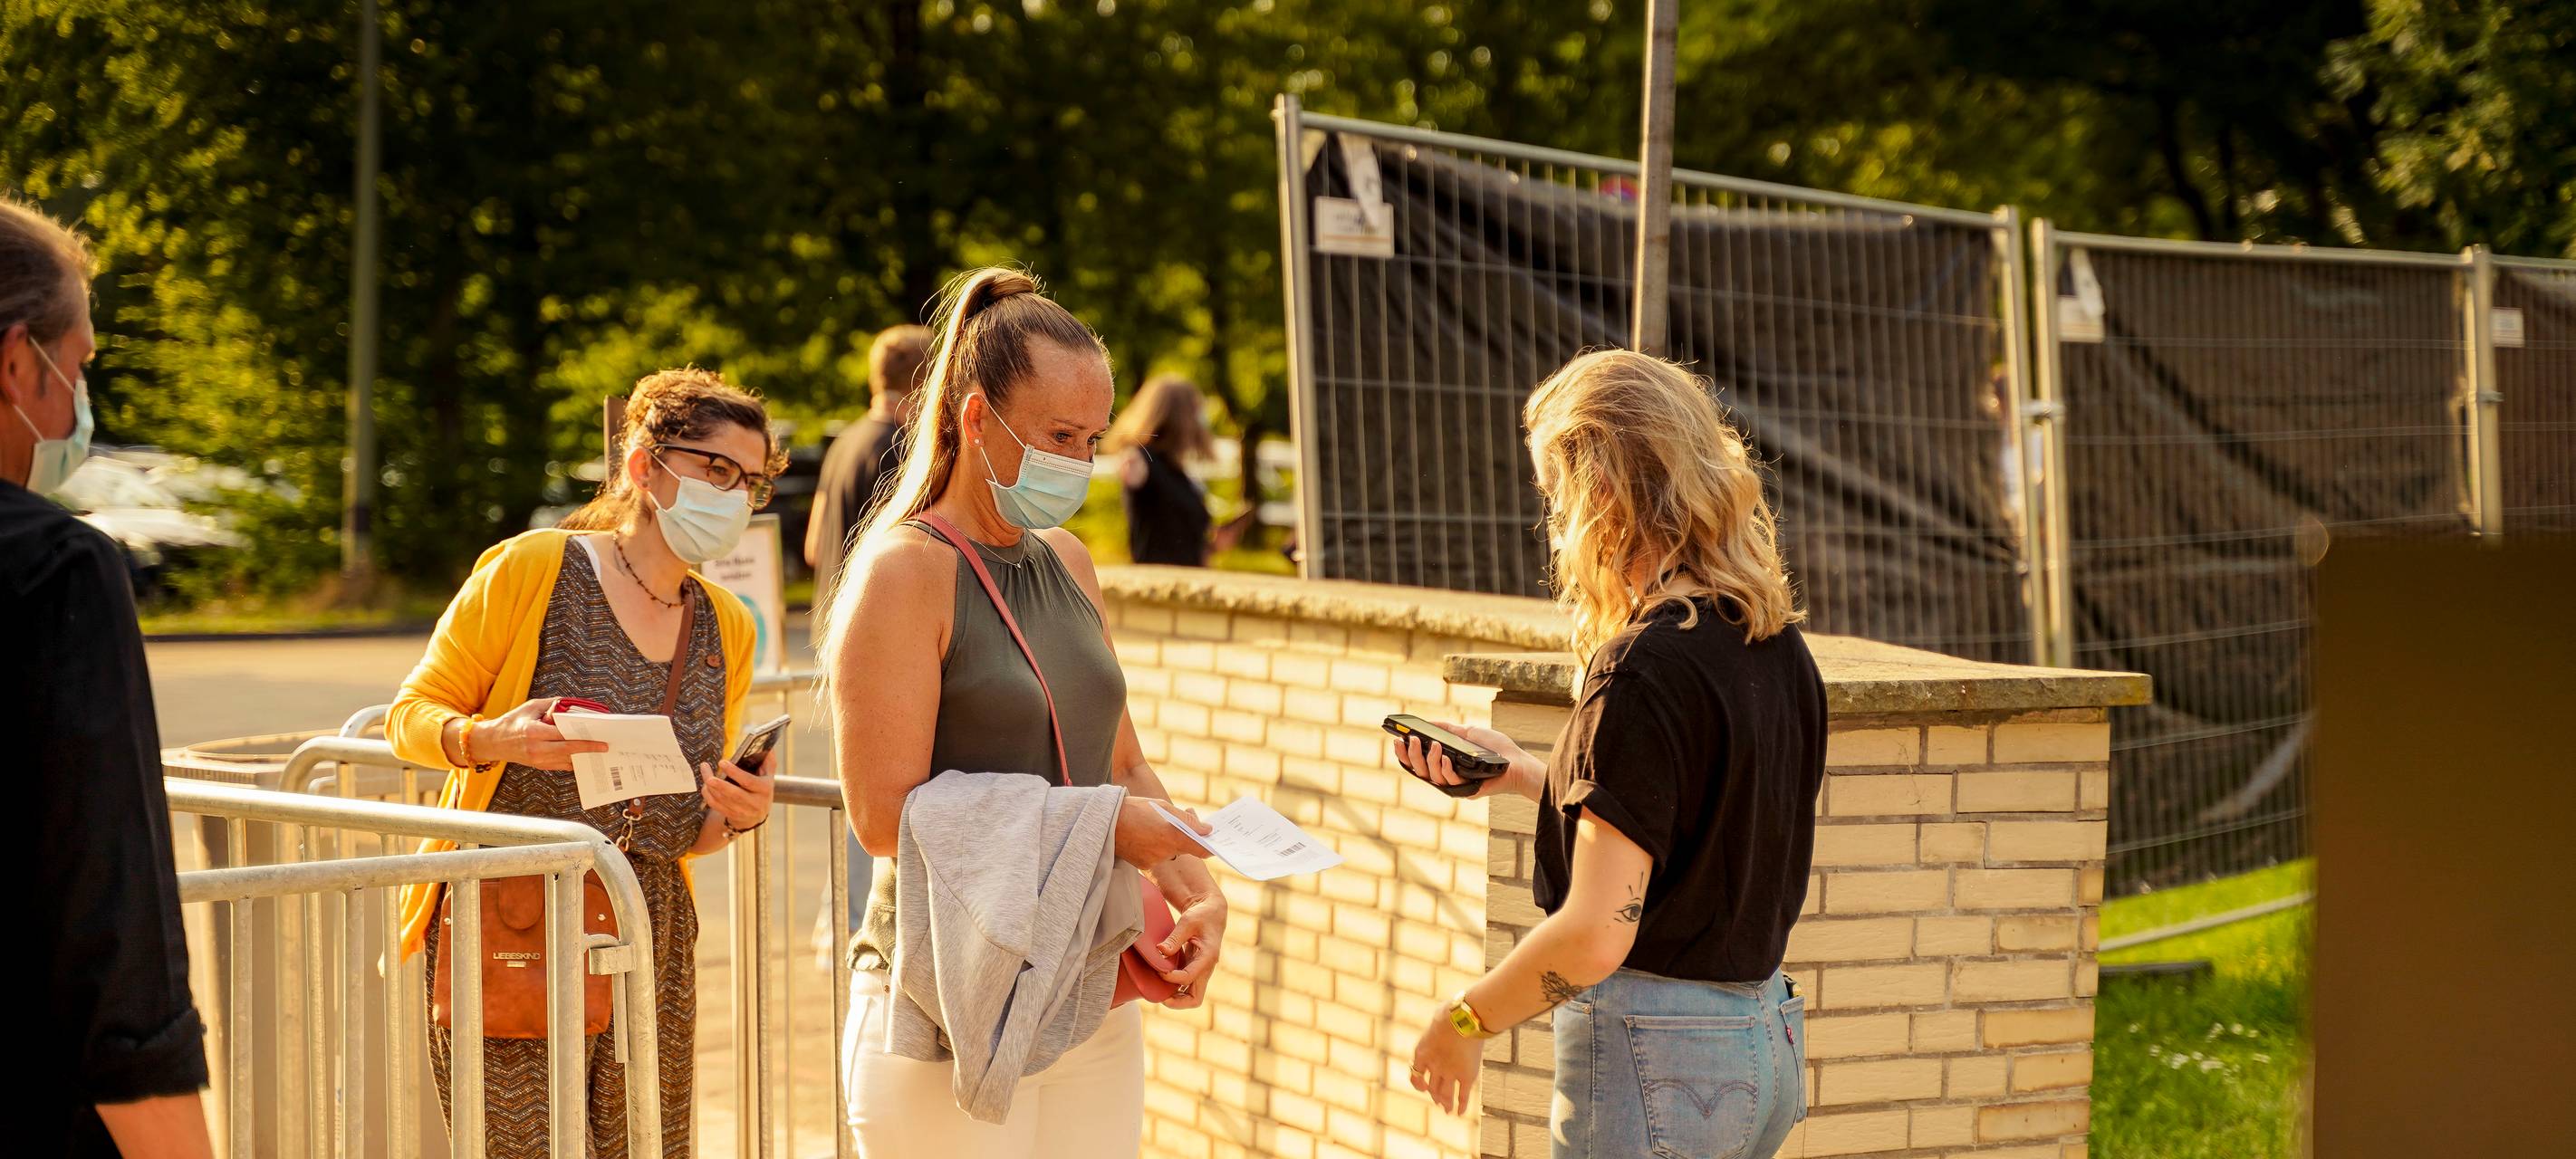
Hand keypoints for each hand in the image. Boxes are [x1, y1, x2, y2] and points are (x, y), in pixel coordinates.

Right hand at [473, 698, 610, 770]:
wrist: (493, 741)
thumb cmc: (513, 721)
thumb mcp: (531, 707)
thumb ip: (553, 705)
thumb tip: (573, 705)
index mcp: (533, 732)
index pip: (564, 736)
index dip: (583, 739)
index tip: (599, 738)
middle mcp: (536, 748)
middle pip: (568, 751)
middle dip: (588, 749)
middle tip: (605, 747)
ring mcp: (537, 760)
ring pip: (566, 761)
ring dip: (583, 756)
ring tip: (599, 751)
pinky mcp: (539, 766)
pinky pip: (561, 765)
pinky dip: (573, 760)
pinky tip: (584, 755)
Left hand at [702, 750, 775, 830]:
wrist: (757, 815)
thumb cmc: (761, 790)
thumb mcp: (769, 776)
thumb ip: (768, 762)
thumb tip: (767, 746)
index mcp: (764, 790)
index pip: (749, 781)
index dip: (735, 772)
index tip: (722, 762)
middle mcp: (754, 802)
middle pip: (734, 794)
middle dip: (720, 785)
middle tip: (709, 777)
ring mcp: (742, 811)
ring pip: (722, 799)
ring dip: (710, 787)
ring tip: (705, 771)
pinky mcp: (731, 815)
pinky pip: (715, 805)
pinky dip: (708, 795)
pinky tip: (705, 785)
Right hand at [1114, 796, 1211, 868]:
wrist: (1104, 821)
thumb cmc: (1134, 810)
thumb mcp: (1164, 807)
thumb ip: (1187, 820)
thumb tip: (1207, 829)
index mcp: (1173, 837)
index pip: (1202, 850)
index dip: (1210, 846)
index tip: (1211, 839)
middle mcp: (1165, 854)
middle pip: (1183, 848)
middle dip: (1183, 835)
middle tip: (1177, 818)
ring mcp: (1154, 862)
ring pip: (1169, 852)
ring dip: (1167, 841)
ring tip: (1153, 824)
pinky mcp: (1143, 866)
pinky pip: (1156, 856)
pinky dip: (1154, 847)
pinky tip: (1143, 833)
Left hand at [1155, 891, 1227, 1008]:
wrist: (1212, 913)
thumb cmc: (1201, 915)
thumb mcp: (1188, 922)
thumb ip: (1175, 938)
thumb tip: (1160, 951)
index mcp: (1208, 957)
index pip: (1188, 977)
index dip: (1170, 977)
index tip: (1158, 969)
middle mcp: (1207, 968)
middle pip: (1195, 998)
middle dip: (1177, 1002)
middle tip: (1159, 997)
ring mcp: (1202, 971)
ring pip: (1193, 996)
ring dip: (1177, 999)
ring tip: (1159, 992)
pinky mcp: (1196, 969)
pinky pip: (1188, 987)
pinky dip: (1177, 989)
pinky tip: (1163, 982)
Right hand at [1393, 722, 1541, 799]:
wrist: (1517, 761)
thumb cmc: (1496, 749)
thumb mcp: (1469, 733)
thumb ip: (1449, 730)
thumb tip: (1429, 723)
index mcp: (1444, 764)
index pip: (1419, 762)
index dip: (1405, 754)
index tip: (1396, 740)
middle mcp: (1447, 776)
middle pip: (1420, 770)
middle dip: (1412, 755)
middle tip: (1410, 740)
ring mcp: (1456, 785)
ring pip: (1432, 777)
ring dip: (1429, 760)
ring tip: (1434, 744)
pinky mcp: (1467, 790)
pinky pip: (1450, 782)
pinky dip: (1446, 769)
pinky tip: (1446, 757)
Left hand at [1410, 1011, 1485, 1114]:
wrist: (1463, 1018)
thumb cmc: (1451, 1012)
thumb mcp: (1438, 1018)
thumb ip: (1438, 1023)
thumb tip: (1443, 1011)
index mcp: (1422, 1053)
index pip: (1415, 1074)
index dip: (1418, 1084)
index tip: (1424, 1087)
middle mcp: (1434, 1066)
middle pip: (1432, 1086)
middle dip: (1435, 1095)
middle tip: (1438, 1101)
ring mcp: (1450, 1073)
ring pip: (1446, 1094)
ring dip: (1446, 1103)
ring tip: (1447, 1110)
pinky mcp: (1466, 1076)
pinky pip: (1462, 1095)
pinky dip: (1461, 1105)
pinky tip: (1460, 1113)